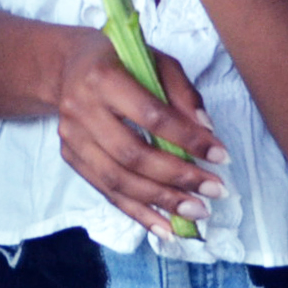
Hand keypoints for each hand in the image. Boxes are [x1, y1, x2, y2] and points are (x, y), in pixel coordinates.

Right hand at [50, 26, 229, 239]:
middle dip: (178, 177)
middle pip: (132, 154)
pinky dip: (137, 213)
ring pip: (117, 180)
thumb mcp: (154, 60)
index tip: (220, 155)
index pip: (151, 115)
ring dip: (161, 201)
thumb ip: (182, 92)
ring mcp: (72, 137)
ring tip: (196, 212)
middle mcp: (82, 109)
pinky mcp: (71, 157)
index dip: (187, 139)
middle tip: (214, 191)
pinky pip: (106, 191)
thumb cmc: (119, 60)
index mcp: (103, 77)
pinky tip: (164, 228)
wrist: (66, 67)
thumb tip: (207, 131)